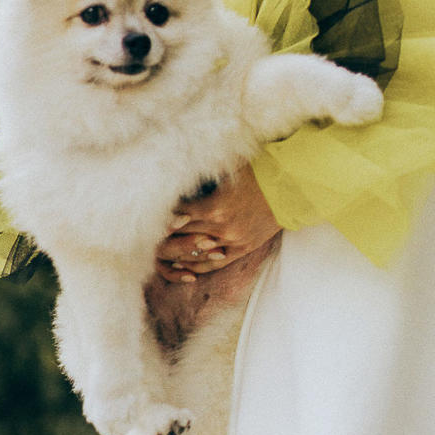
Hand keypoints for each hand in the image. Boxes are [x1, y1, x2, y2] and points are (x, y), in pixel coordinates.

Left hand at [154, 163, 281, 279]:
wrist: (292, 185)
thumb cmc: (259, 169)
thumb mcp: (229, 168)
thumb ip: (204, 173)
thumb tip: (177, 168)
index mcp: (215, 207)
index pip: (176, 215)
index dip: (159, 215)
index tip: (145, 210)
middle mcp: (220, 229)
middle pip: (180, 237)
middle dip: (161, 234)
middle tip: (141, 231)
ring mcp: (232, 242)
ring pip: (194, 254)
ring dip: (174, 252)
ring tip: (156, 250)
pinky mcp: (242, 249)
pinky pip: (213, 264)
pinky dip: (195, 266)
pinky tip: (181, 266)